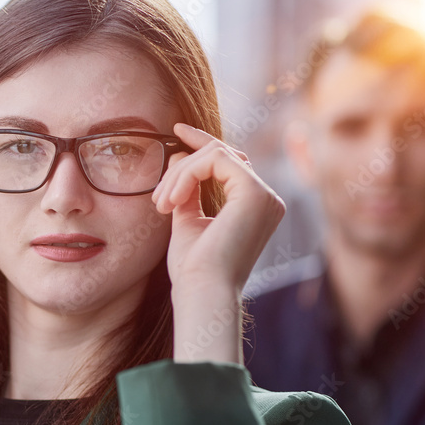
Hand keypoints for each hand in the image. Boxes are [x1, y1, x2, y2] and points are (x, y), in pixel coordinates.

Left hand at [151, 124, 283, 362]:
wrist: (201, 293)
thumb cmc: (194, 269)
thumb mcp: (187, 222)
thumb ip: (187, 192)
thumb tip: (178, 158)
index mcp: (254, 207)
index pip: (230, 163)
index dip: (202, 143)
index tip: (175, 132)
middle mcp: (267, 199)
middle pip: (222, 155)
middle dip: (183, 164)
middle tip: (157, 196)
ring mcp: (265, 196)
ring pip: (215, 155)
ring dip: (178, 175)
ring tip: (161, 205)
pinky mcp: (254, 193)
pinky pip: (215, 160)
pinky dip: (186, 175)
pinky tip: (171, 201)